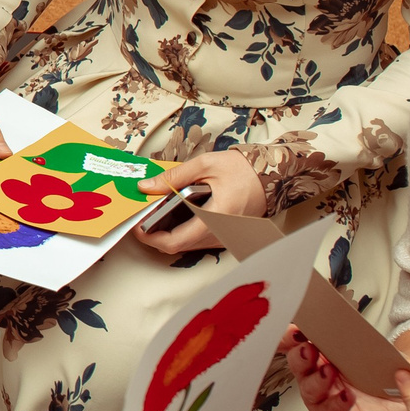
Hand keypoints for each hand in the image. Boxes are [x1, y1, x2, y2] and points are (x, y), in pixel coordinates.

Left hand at [135, 149, 263, 253]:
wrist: (272, 175)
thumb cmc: (243, 169)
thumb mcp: (204, 165)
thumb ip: (173, 178)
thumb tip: (147, 187)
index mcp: (215, 218)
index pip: (176, 241)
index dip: (151, 237)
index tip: (137, 226)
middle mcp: (221, 234)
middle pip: (178, 246)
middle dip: (155, 234)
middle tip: (142, 217)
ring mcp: (225, 238)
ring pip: (188, 245)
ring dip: (168, 233)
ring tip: (156, 214)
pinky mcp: (226, 236)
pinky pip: (199, 240)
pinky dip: (183, 230)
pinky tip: (174, 215)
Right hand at [285, 328, 408, 410]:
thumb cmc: (395, 378)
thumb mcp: (387, 352)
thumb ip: (373, 341)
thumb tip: (360, 328)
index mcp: (327, 354)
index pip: (298, 343)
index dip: (290, 337)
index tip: (296, 331)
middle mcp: (322, 376)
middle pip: (298, 365)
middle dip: (300, 357)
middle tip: (309, 350)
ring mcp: (328, 398)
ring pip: (308, 390)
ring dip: (316, 380)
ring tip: (329, 372)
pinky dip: (335, 403)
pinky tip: (346, 395)